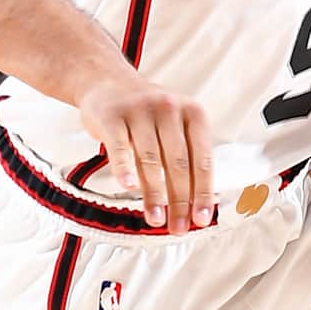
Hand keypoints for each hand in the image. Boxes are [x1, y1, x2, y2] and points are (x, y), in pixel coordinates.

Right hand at [76, 63, 212, 233]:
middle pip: (178, 163)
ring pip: (151, 160)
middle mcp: (169, 108)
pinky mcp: (112, 116)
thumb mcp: (174, 123)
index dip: (203, 192)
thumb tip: (196, 203)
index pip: (202, 159)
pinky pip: (120, 147)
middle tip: (178, 227)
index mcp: (193, 113)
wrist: (107, 82)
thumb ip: (186, 154)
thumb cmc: (145, 112)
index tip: (202, 218)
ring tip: (156, 218)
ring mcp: (140, 110)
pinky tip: (128, 187)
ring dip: (154, 194)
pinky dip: (124, 168)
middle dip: (180, 201)